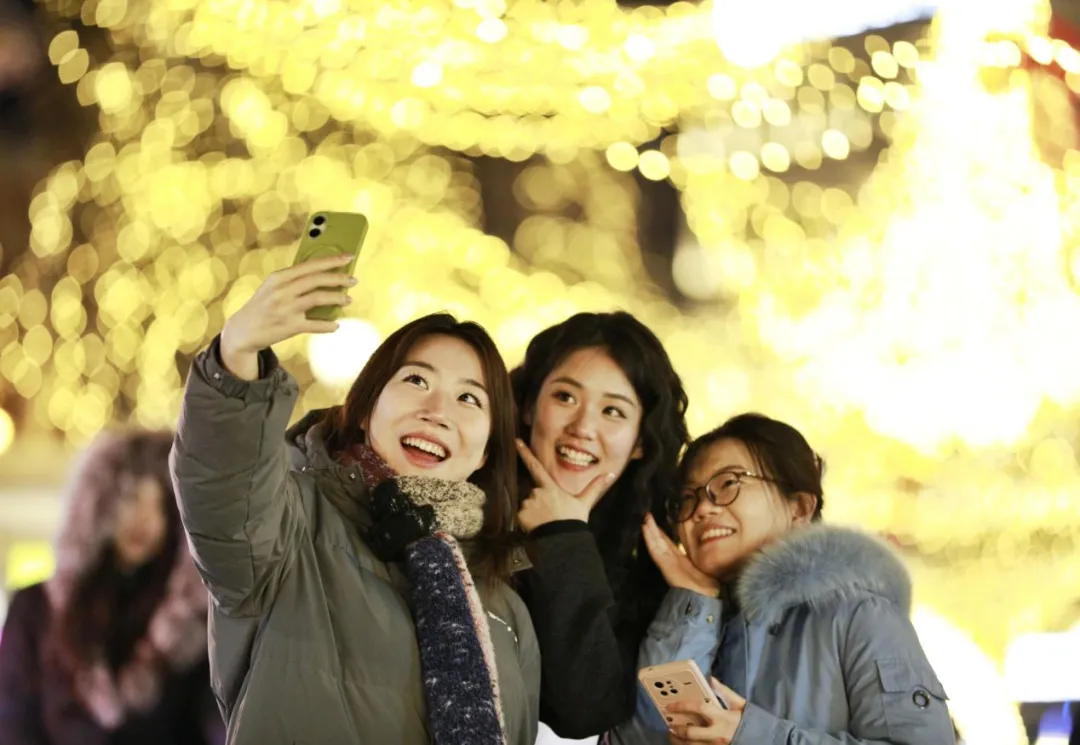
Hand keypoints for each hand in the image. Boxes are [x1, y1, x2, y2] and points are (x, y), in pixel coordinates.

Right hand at [221, 254, 354, 378]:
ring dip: (337, 298)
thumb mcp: (273, 287)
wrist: (243, 330)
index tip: (349, 257)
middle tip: (354, 280)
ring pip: (318, 298)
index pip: (310, 265)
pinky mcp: (289, 326)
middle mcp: (281, 290)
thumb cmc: (263, 306)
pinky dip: (328, 325)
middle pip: (316, 280)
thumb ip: (294, 279)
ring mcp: (285, 308)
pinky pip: (314, 325)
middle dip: (338, 278)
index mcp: (278, 277)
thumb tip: (324, 273)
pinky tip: (336, 325)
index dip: (332, 260)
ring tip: (348, 299)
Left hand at [515, 439, 613, 531]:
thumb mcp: (585, 503)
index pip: (535, 466)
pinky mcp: (521, 515)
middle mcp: (537, 492)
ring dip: (533, 511)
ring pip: (528, 504)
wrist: (563, 540)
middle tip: (551, 514)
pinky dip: (527, 521)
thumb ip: (595, 487)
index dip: (525, 453)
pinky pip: (521, 516)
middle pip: (534, 492)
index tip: (515, 442)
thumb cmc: (573, 521)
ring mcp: (528, 504)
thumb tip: (610, 474)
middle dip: (539, 501)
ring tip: (545, 522)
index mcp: (550, 487)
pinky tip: (537, 527)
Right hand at [643, 514, 720, 596]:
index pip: (668, 544)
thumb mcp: (705, 567)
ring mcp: (668, 564)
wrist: (706, 599)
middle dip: (653, 529)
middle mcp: (672, 561)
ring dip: (650, 532)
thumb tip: (713, 544)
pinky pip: (657, 551)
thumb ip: (704, 558)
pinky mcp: (667, 567)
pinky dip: (650, 540)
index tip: (655, 522)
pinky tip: (646, 530)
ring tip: (644, 519)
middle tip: (646, 515)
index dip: (661, 533)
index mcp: (681, 561)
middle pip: (660, 542)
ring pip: (656, 544)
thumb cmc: (709, 586)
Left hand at [668, 678, 745, 744]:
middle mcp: (718, 734)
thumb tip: (711, 680)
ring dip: (679, 742)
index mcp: (723, 717)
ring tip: (673, 736)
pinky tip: (684, 744)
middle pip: (690, 733)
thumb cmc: (750, 722)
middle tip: (670, 724)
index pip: (698, 708)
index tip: (670, 706)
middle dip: (676, 729)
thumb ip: (724, 692)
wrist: (765, 740)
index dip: (681, 706)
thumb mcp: (741, 705)